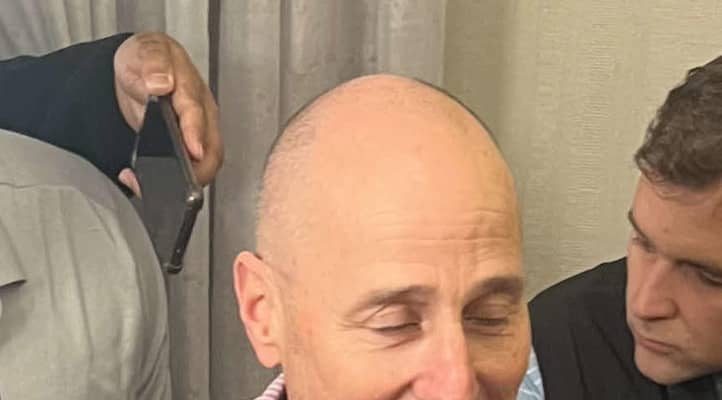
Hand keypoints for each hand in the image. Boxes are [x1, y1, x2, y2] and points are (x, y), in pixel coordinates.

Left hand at [113, 31, 222, 195]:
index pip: (198, 114)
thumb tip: (162, 81)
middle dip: (194, 172)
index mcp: (192, 90)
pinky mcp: (186, 148)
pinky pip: (189, 170)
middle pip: (211, 151)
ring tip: (142, 182)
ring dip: (181, 181)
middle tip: (163, 181)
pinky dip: (170, 180)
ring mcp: (196, 135)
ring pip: (203, 166)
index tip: (193, 149)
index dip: (195, 134)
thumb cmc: (147, 60)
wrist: (139, 68)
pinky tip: (142, 180)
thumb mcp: (146, 51)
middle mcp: (201, 116)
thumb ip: (154, 63)